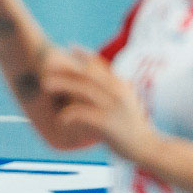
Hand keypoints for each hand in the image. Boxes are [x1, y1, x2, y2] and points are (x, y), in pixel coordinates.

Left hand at [39, 48, 156, 160]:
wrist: (148, 147)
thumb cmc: (132, 126)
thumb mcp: (125, 102)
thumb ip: (111, 90)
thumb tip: (94, 81)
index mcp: (120, 85)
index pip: (101, 65)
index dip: (85, 54)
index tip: (70, 46)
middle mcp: (117, 92)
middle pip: (88, 74)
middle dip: (67, 66)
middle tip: (46, 63)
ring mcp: (113, 106)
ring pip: (84, 90)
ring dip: (62, 85)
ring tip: (44, 85)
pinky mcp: (107, 123)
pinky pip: (84, 114)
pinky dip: (69, 114)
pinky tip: (60, 118)